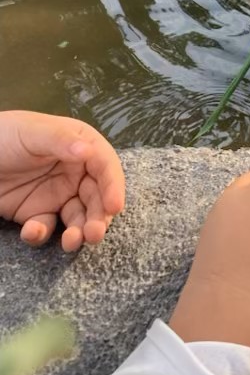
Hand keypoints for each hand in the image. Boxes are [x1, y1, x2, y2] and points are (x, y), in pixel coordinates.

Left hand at [0, 111, 124, 252]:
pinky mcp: (38, 213)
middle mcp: (75, 172)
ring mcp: (58, 194)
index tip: (114, 206)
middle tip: (94, 234)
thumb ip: (61, 140)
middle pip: (96, 197)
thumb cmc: (6, 135)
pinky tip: (32, 230)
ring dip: (79, 231)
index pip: (105, 166)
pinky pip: (47, 228)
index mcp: (81, 146)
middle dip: (99, 217)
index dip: (113, 186)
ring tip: (72, 242)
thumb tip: (88, 151)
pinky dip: (42, 233)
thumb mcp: (34, 132)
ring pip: (78, 217)